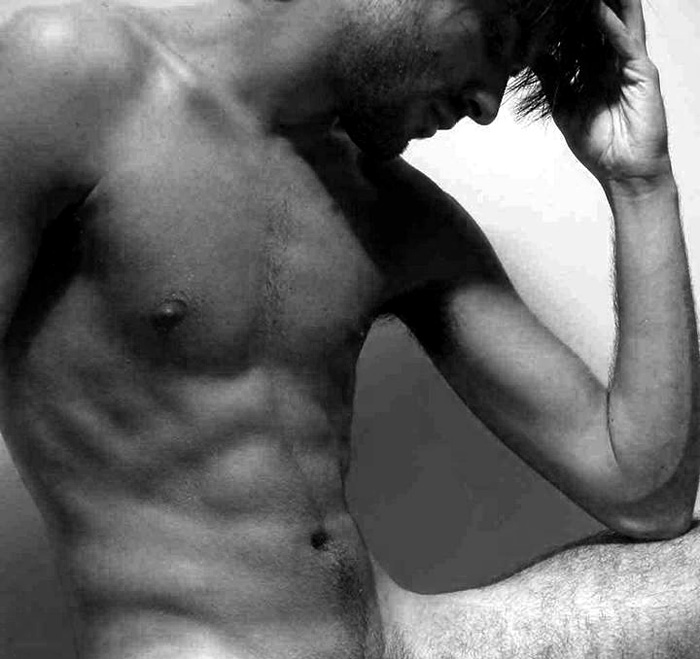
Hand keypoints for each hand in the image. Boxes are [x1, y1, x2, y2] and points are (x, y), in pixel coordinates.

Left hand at [543, 0, 671, 190]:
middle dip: (584, 9)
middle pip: (599, 26)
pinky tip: (599, 10)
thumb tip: (533, 59)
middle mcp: (611, 65)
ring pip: (616, 25)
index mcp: (594, 73)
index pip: (579, 39)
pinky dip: (612, 26)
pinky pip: (626, 44)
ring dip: (603, 5)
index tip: (547, 9)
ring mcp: (628, 66)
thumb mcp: (564, 109)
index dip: (565, 24)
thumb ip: (552, 82)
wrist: (622, 171)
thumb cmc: (599, 146)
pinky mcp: (641, 73)